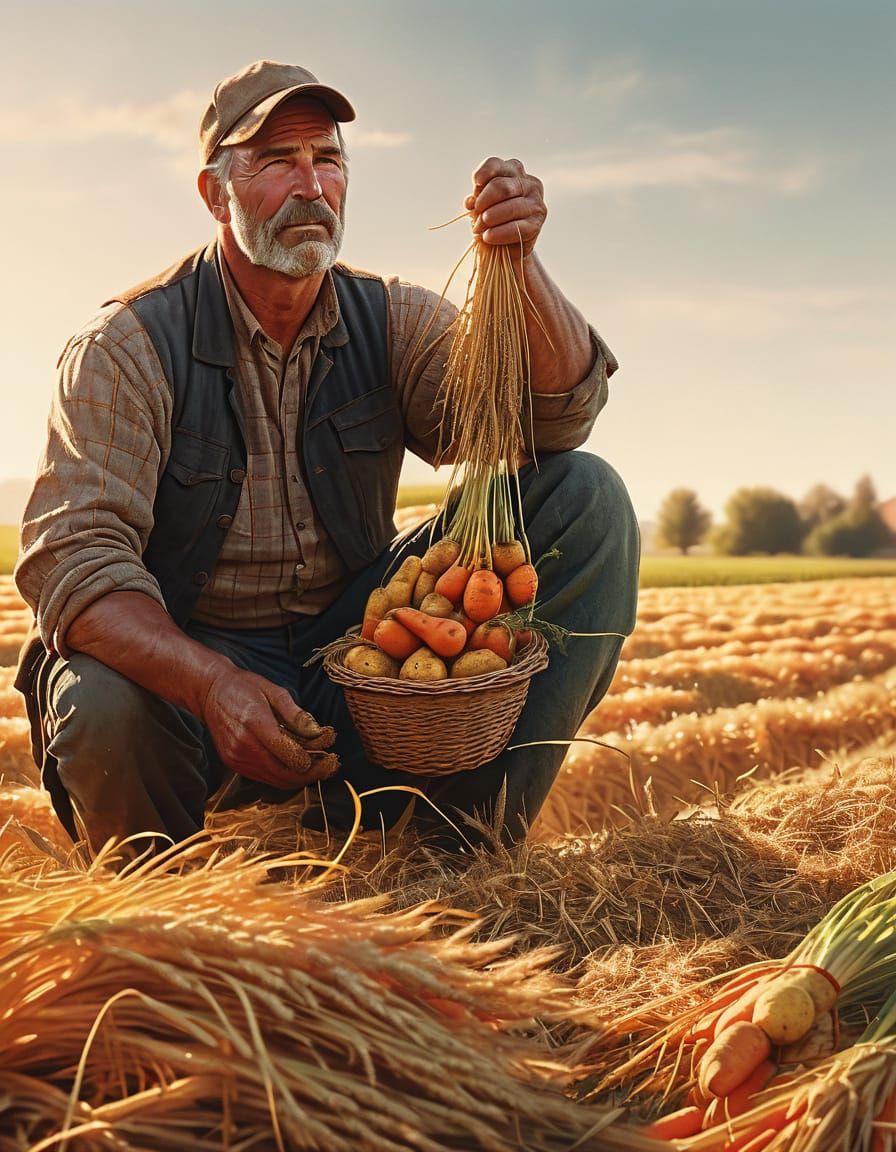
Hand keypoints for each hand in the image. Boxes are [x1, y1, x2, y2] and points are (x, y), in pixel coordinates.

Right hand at [199, 667, 337, 789]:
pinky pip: (264, 778)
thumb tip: (317, 732)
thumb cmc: (244, 687)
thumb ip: (296, 714)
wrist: (210, 692)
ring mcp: (236, 757)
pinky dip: (284, 777)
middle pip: (283, 774)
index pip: (287, 753)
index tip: (329, 756)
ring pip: (275, 780)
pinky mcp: (233, 764)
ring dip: (300, 779)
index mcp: (254, 722)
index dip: (311, 761)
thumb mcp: (274, 691)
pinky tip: (297, 767)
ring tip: (320, 769)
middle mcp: (242, 745)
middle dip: (311, 775)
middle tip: (331, 767)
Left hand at [465, 157, 546, 256]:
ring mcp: (536, 203)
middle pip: (501, 186)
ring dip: (488, 220)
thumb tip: (471, 201)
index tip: (476, 182)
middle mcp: (529, 183)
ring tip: (479, 229)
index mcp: (513, 172)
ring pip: (509, 207)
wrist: (505, 247)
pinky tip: (488, 237)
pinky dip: (498, 233)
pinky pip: (516, 228)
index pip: (496, 164)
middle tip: (476, 215)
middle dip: (483, 202)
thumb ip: (477, 198)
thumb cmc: (492, 220)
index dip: (484, 172)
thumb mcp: (481, 205)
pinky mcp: (537, 224)